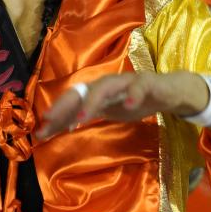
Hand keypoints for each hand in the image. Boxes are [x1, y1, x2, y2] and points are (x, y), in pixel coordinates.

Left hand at [36, 71, 207, 139]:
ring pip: (106, 86)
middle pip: (83, 90)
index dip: (57, 113)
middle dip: (66, 105)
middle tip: (51, 120)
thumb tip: (57, 128)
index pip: (72, 100)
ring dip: (93, 100)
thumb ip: (86, 117)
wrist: (169, 91)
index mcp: (97, 91)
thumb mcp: (108, 113)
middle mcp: (108, 83)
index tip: (41, 129)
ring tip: (83, 117)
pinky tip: (129, 105)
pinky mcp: (147, 82)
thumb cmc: (135, 100)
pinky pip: (139, 87)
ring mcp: (127, 81)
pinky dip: (133, 94)